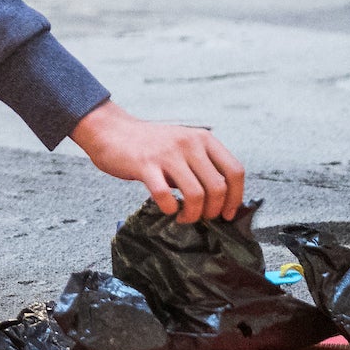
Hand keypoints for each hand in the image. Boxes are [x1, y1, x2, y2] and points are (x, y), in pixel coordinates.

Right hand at [68, 100, 244, 222]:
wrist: (113, 131)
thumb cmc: (151, 145)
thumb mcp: (184, 146)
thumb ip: (203, 165)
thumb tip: (223, 200)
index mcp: (203, 139)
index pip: (235, 171)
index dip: (236, 198)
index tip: (227, 214)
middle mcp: (189, 143)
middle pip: (218, 187)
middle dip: (213, 211)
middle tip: (201, 218)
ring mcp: (167, 153)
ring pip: (196, 195)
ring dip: (193, 215)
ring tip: (184, 217)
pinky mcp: (145, 164)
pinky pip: (165, 195)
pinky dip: (170, 209)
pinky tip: (167, 208)